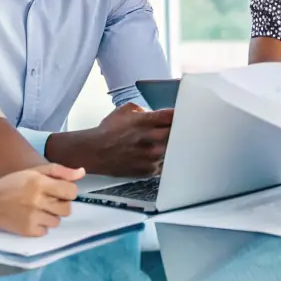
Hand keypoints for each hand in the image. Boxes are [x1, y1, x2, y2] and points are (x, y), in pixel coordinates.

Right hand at [0, 163, 83, 236]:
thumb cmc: (14, 183)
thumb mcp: (35, 172)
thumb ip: (60, 172)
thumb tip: (82, 173)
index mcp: (40, 183)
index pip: (71, 191)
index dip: (68, 191)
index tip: (59, 191)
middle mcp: (37, 200)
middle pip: (67, 209)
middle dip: (60, 204)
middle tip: (47, 200)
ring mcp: (32, 217)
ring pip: (57, 222)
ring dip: (50, 216)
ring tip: (37, 209)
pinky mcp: (27, 231)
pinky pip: (46, 232)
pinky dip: (41, 226)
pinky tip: (30, 218)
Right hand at [46, 103, 173, 176]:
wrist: (95, 153)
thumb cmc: (108, 132)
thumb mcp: (124, 111)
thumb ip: (143, 110)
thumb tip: (154, 113)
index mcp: (146, 122)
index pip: (173, 116)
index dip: (181, 114)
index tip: (184, 113)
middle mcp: (151, 140)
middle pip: (177, 133)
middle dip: (179, 129)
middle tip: (181, 128)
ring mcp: (151, 157)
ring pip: (173, 149)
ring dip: (172, 145)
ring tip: (167, 142)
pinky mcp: (149, 170)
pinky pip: (165, 164)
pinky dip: (165, 159)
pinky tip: (160, 155)